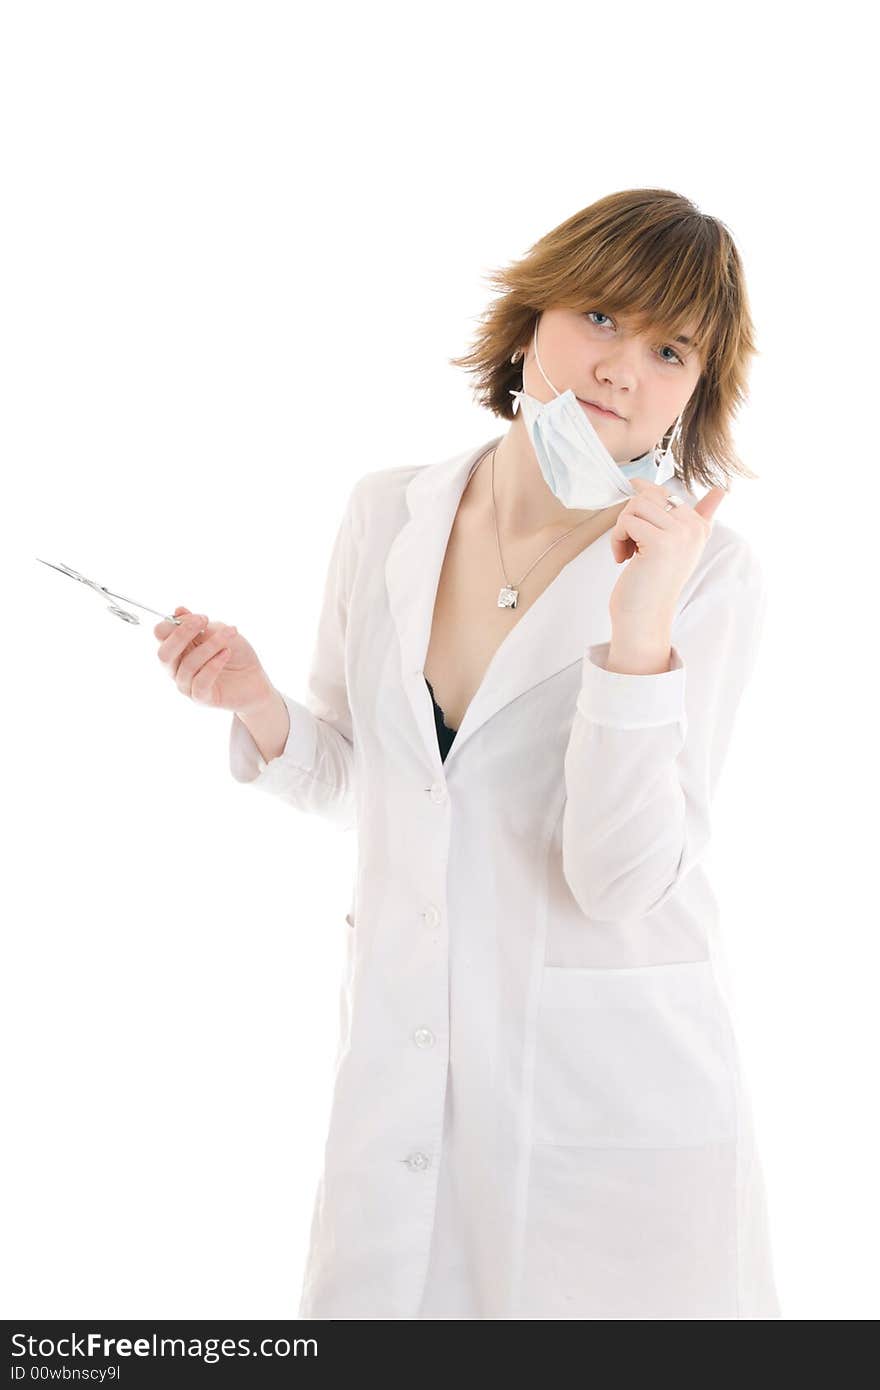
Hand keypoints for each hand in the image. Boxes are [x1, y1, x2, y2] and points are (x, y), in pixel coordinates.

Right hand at [153, 606, 275, 713]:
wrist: (256, 679)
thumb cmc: (236, 654)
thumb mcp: (220, 632)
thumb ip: (199, 625)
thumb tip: (178, 610)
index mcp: (178, 648)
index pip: (161, 635)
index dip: (175, 624)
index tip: (200, 617)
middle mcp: (177, 668)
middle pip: (164, 653)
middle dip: (182, 634)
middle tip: (204, 620)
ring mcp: (187, 685)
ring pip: (187, 665)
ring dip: (210, 646)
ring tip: (229, 634)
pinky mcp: (201, 698)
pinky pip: (200, 682)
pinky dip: (213, 665)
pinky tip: (226, 653)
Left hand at [608, 478, 728, 632]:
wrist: (644, 618)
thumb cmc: (652, 584)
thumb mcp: (675, 546)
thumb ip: (697, 518)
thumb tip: (721, 489)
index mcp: (699, 527)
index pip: (666, 491)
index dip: (644, 492)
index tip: (636, 492)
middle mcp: (694, 529)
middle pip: (648, 494)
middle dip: (630, 516)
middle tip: (629, 543)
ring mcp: (679, 534)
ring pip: (636, 505)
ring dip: (622, 528)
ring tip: (626, 551)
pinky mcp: (660, 542)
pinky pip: (627, 521)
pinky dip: (616, 539)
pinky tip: (622, 559)